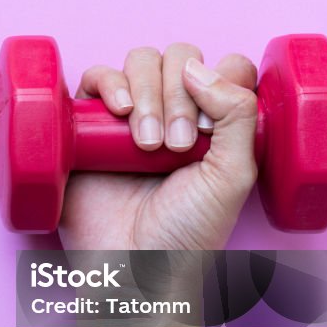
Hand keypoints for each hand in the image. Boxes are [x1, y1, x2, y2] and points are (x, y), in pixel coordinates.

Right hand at [59, 43, 258, 250]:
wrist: (131, 268)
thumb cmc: (186, 235)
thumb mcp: (233, 176)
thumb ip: (237, 115)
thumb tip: (197, 67)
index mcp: (214, 124)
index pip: (223, 67)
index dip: (218, 81)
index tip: (208, 128)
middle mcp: (174, 112)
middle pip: (179, 58)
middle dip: (177, 95)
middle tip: (174, 146)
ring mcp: (129, 116)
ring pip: (139, 61)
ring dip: (147, 93)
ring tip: (146, 143)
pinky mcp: (89, 124)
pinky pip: (95, 77)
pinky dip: (108, 83)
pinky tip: (118, 110)